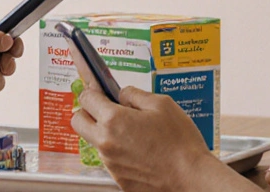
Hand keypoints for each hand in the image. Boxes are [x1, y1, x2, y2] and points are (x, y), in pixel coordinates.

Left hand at [70, 84, 219, 191]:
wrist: (191, 178)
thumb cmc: (180, 142)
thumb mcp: (161, 104)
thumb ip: (134, 95)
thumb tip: (122, 94)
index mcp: (114, 120)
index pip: (86, 98)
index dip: (93, 91)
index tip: (99, 90)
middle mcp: (106, 142)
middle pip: (78, 121)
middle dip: (88, 112)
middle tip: (105, 109)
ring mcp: (110, 163)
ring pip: (94, 141)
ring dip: (105, 133)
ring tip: (133, 133)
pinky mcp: (118, 179)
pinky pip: (110, 160)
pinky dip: (119, 152)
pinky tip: (140, 150)